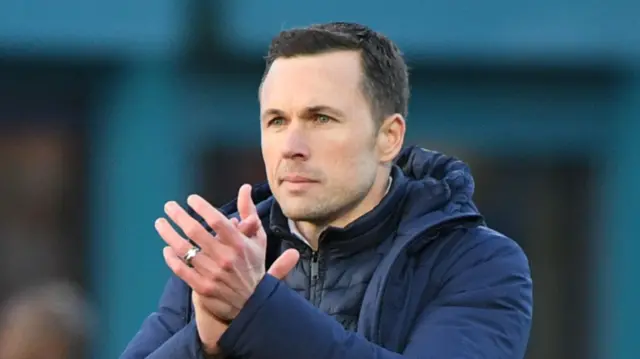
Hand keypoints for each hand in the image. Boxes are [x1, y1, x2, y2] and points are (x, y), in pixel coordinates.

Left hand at [156, 184, 299, 351]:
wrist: (252, 303)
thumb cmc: (253, 265)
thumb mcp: (257, 239)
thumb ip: (249, 213)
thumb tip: (244, 188)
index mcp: (239, 244)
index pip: (217, 220)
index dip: (202, 207)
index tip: (191, 198)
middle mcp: (225, 258)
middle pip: (195, 232)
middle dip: (179, 216)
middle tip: (168, 206)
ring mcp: (212, 273)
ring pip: (184, 250)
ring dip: (169, 234)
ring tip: (160, 223)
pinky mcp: (202, 288)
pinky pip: (181, 270)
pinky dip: (171, 258)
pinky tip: (166, 249)